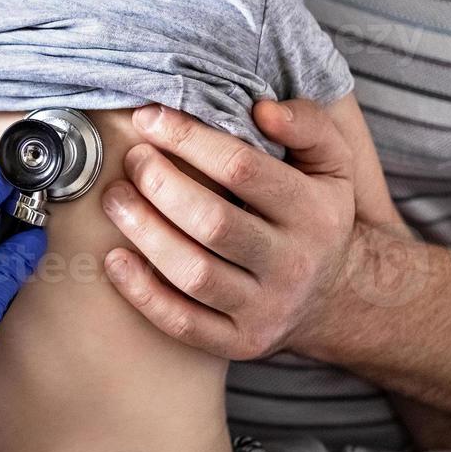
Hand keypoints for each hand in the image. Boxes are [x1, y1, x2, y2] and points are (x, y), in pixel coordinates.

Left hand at [100, 99, 355, 360]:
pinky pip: (183, 323)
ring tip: (115, 198)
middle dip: (160, 185)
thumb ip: (307, 123)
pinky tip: (114, 259)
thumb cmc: (315, 214)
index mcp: (314, 212)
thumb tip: (263, 109)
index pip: (241, 169)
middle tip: (132, 160)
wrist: (336, 296)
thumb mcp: (331, 162)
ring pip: (194, 274)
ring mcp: (266, 309)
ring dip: (143, 233)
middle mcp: (293, 264)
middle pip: (213, 222)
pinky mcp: (240, 342)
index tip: (150, 119)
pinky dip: (142, 293)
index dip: (188, 139)